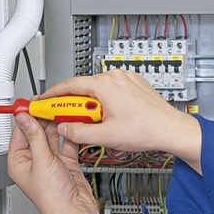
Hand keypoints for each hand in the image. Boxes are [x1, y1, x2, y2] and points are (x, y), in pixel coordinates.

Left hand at [7, 112, 103, 213]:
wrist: (75, 209)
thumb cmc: (52, 197)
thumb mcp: (41, 160)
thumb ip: (34, 136)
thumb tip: (23, 117)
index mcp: (19, 161)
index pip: (20, 131)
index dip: (25, 116)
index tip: (30, 102)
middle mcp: (34, 159)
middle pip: (37, 131)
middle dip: (43, 117)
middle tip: (49, 103)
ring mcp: (50, 159)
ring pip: (52, 134)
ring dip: (57, 123)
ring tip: (61, 110)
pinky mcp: (65, 160)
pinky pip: (66, 142)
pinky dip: (69, 133)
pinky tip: (71, 125)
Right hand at [40, 69, 201, 171]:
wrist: (171, 129)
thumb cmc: (147, 129)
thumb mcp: (106, 136)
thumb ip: (79, 132)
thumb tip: (64, 127)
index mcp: (106, 85)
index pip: (69, 85)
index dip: (52, 95)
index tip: (41, 102)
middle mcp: (115, 77)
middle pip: (82, 86)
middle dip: (71, 103)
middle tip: (63, 118)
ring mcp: (125, 78)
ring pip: (95, 88)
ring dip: (87, 103)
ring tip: (90, 122)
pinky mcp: (132, 83)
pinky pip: (109, 88)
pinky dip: (101, 100)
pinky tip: (104, 116)